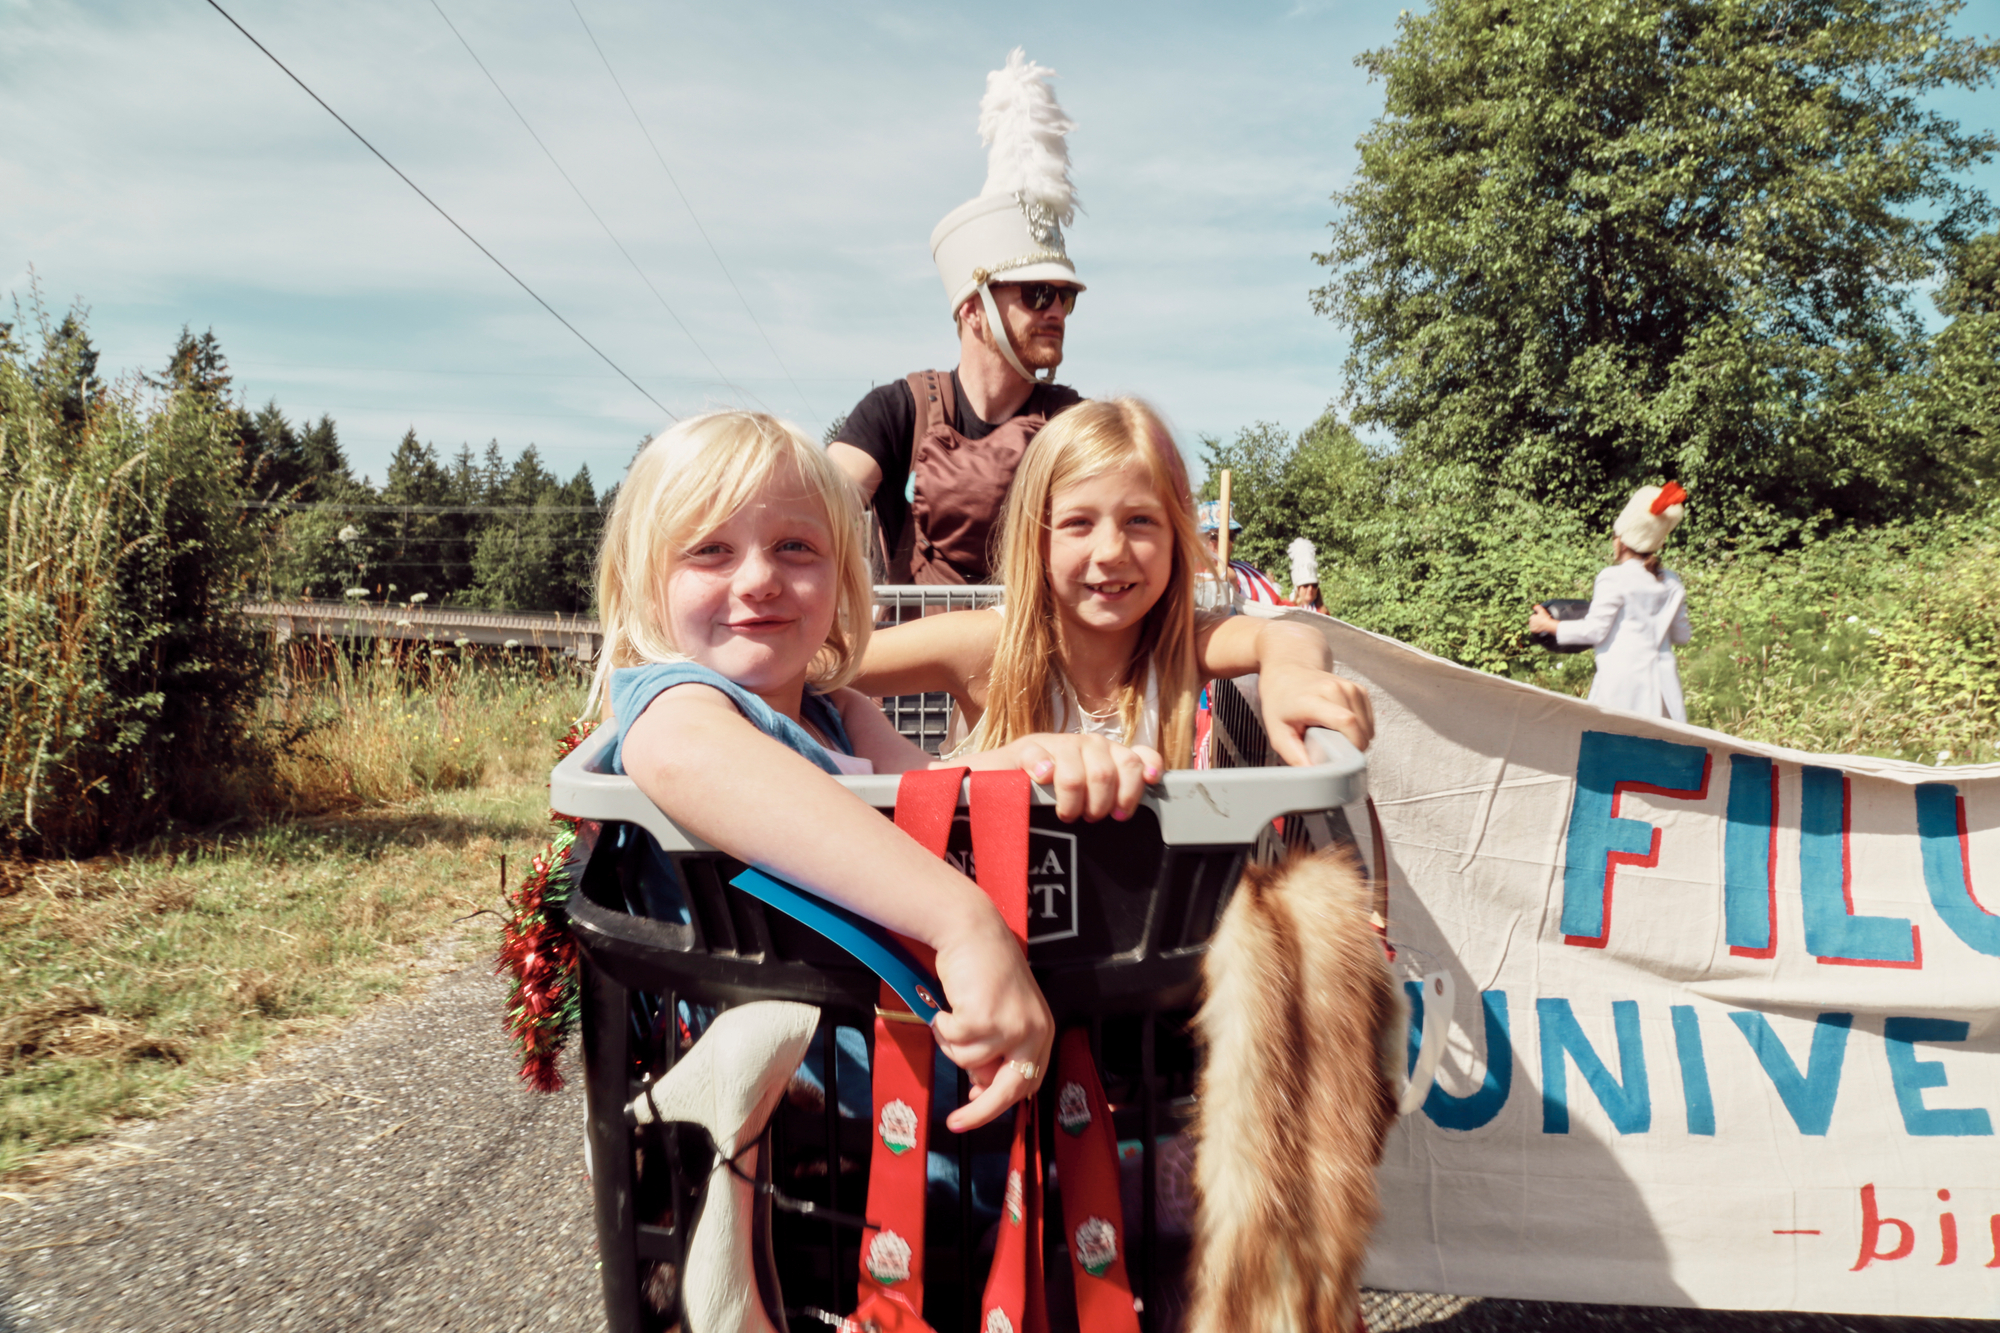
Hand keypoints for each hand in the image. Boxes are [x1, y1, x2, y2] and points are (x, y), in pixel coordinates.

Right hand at [929, 911, 1053, 1131]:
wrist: (973, 930)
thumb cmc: (983, 968)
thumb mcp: (1002, 1012)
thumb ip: (997, 1048)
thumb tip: (981, 1089)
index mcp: (1042, 1031)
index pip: (1028, 1083)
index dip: (1001, 1102)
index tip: (977, 1112)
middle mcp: (1033, 1032)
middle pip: (1007, 1091)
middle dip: (979, 1112)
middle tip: (955, 1124)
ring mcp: (1009, 1027)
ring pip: (967, 1062)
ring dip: (951, 1041)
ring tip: (953, 1012)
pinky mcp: (983, 1019)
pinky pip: (951, 1041)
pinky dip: (941, 1024)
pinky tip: (947, 1004)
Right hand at [984, 732, 1163, 821]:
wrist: (995, 783)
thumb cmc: (1046, 797)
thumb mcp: (1086, 799)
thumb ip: (1112, 797)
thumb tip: (1134, 809)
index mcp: (1107, 756)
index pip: (1138, 757)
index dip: (1141, 778)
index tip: (1128, 806)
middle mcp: (1087, 745)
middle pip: (1111, 768)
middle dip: (1103, 801)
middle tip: (1090, 817)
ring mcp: (1056, 744)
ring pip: (1077, 770)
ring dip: (1074, 800)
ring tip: (1066, 812)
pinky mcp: (1025, 748)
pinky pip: (1039, 756)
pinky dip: (1042, 770)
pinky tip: (1041, 781)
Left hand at [1255, 661, 1374, 763]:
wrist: (1290, 667)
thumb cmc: (1281, 698)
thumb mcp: (1277, 730)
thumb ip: (1294, 755)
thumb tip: (1313, 777)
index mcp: (1314, 699)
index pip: (1346, 722)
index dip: (1352, 746)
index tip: (1343, 760)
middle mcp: (1337, 689)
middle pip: (1361, 730)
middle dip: (1351, 749)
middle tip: (1329, 749)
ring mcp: (1352, 688)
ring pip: (1368, 729)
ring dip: (1355, 739)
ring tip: (1331, 734)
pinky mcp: (1360, 690)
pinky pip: (1369, 722)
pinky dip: (1359, 730)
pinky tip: (1339, 726)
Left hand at [1528, 605, 1558, 635]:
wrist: (1548, 625)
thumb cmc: (1545, 618)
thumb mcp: (1542, 610)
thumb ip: (1538, 607)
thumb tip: (1535, 606)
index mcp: (1532, 617)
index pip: (1532, 616)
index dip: (1536, 616)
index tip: (1540, 617)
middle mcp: (1531, 622)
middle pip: (1532, 621)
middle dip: (1535, 620)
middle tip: (1540, 620)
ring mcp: (1532, 627)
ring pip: (1532, 625)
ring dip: (1535, 624)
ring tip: (1540, 624)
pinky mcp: (1534, 630)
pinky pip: (1533, 630)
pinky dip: (1535, 629)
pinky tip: (1538, 628)